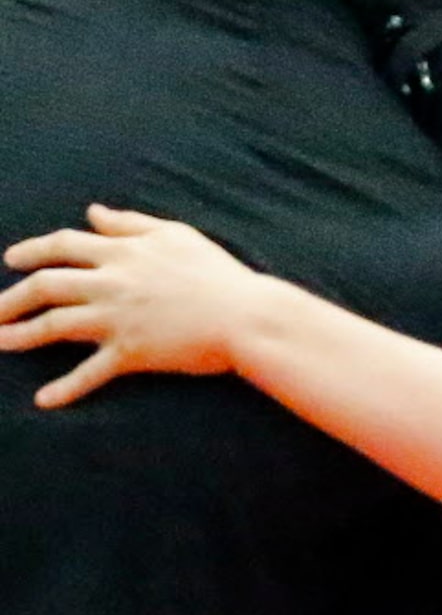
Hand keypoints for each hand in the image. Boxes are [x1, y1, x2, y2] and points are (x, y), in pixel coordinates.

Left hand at [0, 205, 265, 405]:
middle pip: (47, 285)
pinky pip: (90, 372)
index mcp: (122, 251)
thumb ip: (130, 223)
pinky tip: (43, 401)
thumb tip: (93, 213)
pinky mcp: (132, 353)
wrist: (245, 316)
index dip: (32, 251)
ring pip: (55, 325)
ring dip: (20, 334)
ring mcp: (119, 318)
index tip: (11, 259)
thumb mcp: (175, 234)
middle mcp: (112, 282)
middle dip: (12, 298)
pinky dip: (65, 388)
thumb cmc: (218, 273)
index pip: (63, 246)